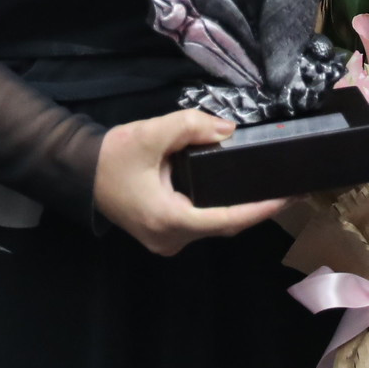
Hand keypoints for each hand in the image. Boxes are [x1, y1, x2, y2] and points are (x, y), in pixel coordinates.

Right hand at [93, 110, 286, 256]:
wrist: (79, 170)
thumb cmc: (113, 157)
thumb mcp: (150, 133)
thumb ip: (191, 127)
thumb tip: (228, 129)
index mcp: (170, 220)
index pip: (227, 219)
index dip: (261, 209)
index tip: (289, 197)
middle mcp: (172, 239)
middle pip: (225, 225)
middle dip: (257, 208)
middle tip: (289, 188)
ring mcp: (168, 240)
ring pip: (214, 224)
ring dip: (240, 208)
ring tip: (272, 188)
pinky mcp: (166, 232)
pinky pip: (203, 221)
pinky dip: (223, 207)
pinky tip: (241, 191)